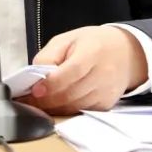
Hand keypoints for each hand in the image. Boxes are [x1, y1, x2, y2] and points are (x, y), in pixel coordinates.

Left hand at [27, 26, 147, 114]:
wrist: (125, 53)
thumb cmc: (92, 44)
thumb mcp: (67, 39)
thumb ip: (49, 56)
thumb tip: (35, 76)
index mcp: (92, 52)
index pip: (72, 71)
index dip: (53, 83)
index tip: (35, 90)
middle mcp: (103, 74)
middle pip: (72, 94)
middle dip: (46, 100)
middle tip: (27, 101)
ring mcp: (106, 93)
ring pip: (74, 107)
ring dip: (53, 109)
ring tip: (36, 105)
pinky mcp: (106, 105)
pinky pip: (81, 112)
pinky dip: (65, 112)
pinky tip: (53, 107)